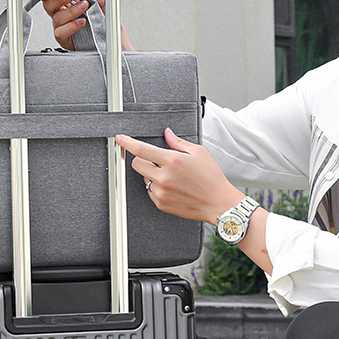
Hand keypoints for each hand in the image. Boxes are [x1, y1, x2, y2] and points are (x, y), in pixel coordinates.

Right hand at [30, 0, 133, 50]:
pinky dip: (70, 26)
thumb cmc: (109, 23)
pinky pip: (60, 33)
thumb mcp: (105, 2)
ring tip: (85, 7)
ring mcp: (64, 29)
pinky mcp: (67, 41)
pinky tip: (81, 22)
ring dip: (71, 10)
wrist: (117, 42)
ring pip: (56, 18)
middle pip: (49, 5)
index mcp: (69, 4)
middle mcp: (64, 16)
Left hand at [117, 128, 242, 223]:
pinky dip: (157, 187)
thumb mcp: (199, 152)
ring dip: (152, 175)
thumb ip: (178, 142)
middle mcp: (164, 177)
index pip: (142, 149)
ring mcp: (161, 192)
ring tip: (172, 177)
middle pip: (137, 164)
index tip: (120, 139)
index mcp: (172, 161)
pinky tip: (172, 187)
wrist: (218, 203)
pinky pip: (150, 191)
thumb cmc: (211, 178)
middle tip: (157, 161)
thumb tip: (167, 134)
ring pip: (144, 179)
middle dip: (143, 160)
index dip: (128, 142)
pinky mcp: (161, 204)